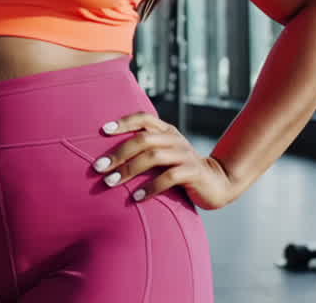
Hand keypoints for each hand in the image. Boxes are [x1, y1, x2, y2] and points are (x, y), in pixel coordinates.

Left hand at [92, 112, 236, 209]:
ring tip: (110, 183)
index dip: (123, 122)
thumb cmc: (180, 170)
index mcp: (166, 131)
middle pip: (143, 140)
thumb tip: (107, 157)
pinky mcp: (193, 172)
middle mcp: (175, 139)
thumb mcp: (164, 155)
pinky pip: (169, 178)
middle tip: (98, 168)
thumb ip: (145, 150)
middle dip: (118, 153)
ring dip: (129, 170)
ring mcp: (185, 155)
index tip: (103, 130)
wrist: (216, 183)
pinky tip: (136, 197)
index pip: (143, 118)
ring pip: (153, 157)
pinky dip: (150, 187)